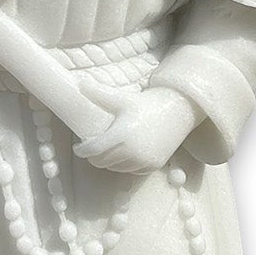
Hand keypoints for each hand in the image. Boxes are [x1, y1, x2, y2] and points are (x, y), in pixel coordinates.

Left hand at [73, 85, 201, 173]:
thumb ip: (98, 93)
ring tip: (110, 148)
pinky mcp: (152, 166)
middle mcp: (132, 151)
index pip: (93, 150)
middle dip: (94, 156)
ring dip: (109, 160)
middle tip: (95, 146)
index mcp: (121, 134)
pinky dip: (125, 164)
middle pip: (101, 162)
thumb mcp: (121, 98)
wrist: (176, 111)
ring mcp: (143, 160)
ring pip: (115, 168)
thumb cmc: (145, 104)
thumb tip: (80, 83)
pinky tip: (126, 152)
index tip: (79, 147)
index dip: (82, 150)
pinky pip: (131, 171)